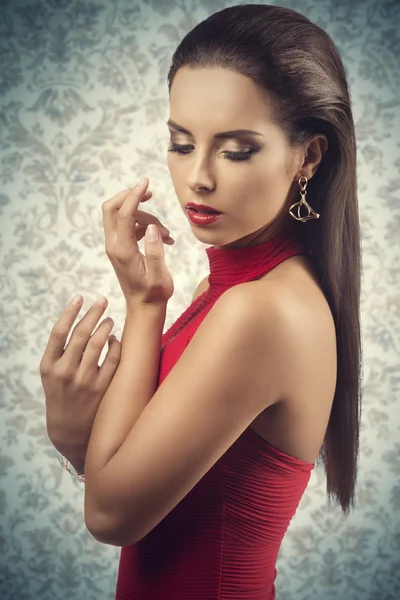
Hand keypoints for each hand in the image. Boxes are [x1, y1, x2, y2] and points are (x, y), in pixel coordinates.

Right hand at [40, 295, 120, 459]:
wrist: (68, 429)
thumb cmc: (61, 393)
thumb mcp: (51, 373)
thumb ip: (61, 350)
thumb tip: (80, 319)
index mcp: (49, 366)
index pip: (59, 332)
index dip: (70, 311)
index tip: (80, 297)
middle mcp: (65, 372)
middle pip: (80, 334)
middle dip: (93, 313)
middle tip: (102, 301)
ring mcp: (84, 380)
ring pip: (97, 344)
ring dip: (105, 327)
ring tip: (109, 319)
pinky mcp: (101, 388)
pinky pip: (112, 359)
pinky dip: (115, 345)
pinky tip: (115, 339)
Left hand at [102, 178, 173, 306]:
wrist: (144, 307)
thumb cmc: (154, 294)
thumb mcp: (159, 275)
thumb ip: (155, 251)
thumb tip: (153, 228)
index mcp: (122, 250)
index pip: (123, 214)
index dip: (134, 195)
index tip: (146, 183)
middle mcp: (114, 245)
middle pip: (111, 208)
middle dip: (130, 197)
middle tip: (150, 194)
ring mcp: (116, 246)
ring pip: (124, 216)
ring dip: (146, 217)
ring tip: (168, 233)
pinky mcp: (121, 248)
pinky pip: (130, 226)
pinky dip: (146, 226)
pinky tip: (164, 238)